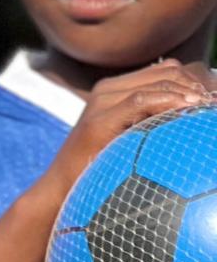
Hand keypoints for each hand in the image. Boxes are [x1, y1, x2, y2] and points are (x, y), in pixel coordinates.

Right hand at [44, 59, 216, 204]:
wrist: (61, 192)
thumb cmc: (100, 173)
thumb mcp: (132, 143)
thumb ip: (155, 124)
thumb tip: (193, 115)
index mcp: (118, 89)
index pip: (172, 69)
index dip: (201, 79)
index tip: (216, 100)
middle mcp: (109, 88)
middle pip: (171, 71)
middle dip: (202, 84)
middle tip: (216, 104)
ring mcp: (102, 101)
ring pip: (160, 81)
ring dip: (191, 92)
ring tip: (209, 108)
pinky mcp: (98, 119)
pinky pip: (141, 100)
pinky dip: (169, 101)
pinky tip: (189, 110)